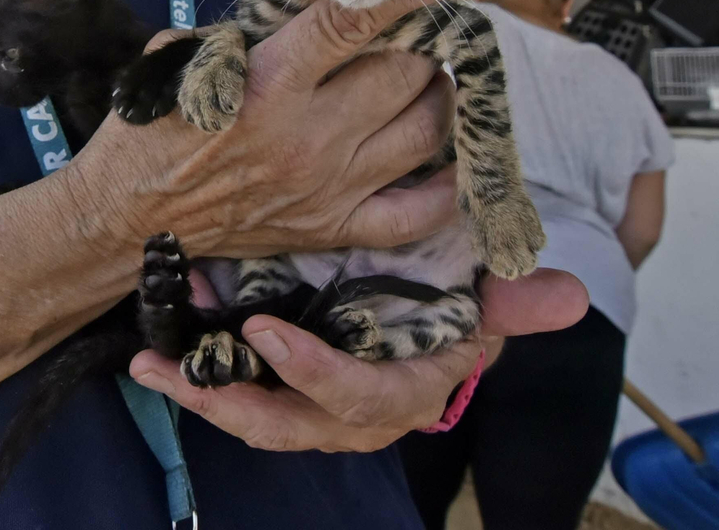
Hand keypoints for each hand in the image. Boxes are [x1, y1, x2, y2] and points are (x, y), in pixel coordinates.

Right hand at [77, 0, 493, 258]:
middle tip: (437, 16)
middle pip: (407, 71)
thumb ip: (248, 28)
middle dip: (432, 34)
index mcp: (268, 82)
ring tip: (431, 73)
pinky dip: (446, 183)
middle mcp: (308, 134)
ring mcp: (328, 186)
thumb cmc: (152, 129)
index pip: (356, 20)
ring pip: (426, 130)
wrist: (124, 217)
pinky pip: (419, 213)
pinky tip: (447, 154)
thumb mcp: (184, 57)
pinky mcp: (333, 228)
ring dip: (440, 94)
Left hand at [128, 268, 586, 450]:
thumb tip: (568, 296)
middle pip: (289, 424)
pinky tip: (156, 351)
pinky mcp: (283, 394)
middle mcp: (355, 415)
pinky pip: (236, 395)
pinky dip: (195, 374)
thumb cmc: (455, 309)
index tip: (264, 333)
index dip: (312, 372)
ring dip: (198, 394)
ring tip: (150, 365)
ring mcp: (315, 411)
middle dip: (229, 401)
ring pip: (254, 418)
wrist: (432, 325)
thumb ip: (516, 302)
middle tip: (176, 370)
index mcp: (405, 392)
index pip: (359, 397)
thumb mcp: (485, 302)